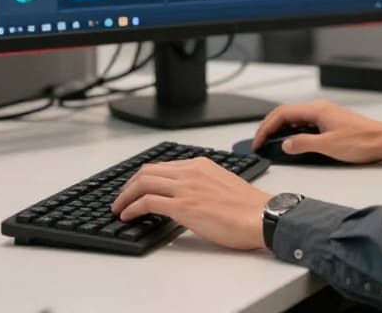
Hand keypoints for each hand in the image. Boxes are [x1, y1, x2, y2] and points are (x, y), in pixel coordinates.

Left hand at [111, 157, 272, 250]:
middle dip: (129, 185)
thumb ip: (202, 185)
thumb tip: (188, 198)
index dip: (144, 177)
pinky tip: (127, 215)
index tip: (136, 187)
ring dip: (125, 196)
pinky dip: (132, 207)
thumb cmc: (249, 208)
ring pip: (143, 183)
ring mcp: (186, 188)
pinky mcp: (183, 206)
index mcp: (200, 165)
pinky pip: (148, 202)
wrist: (263, 217)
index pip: (163, 166)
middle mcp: (190, 172)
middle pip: (147, 171)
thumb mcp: (222, 185)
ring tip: (119, 207)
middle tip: (121, 197)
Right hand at [253, 100, 381, 163]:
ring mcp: (325, 115)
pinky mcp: (330, 122)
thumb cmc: (362, 141)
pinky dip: (293, 131)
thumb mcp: (328, 146)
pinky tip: (292, 142)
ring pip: (295, 118)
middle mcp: (319, 109)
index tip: (258, 140)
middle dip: (269, 127)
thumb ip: (303, 144)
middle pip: (286, 114)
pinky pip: (305, 123)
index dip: (266, 127)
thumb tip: (285, 144)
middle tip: (259, 141)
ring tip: (271, 143)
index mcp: (316, 110)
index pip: (282, 114)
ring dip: (281, 129)